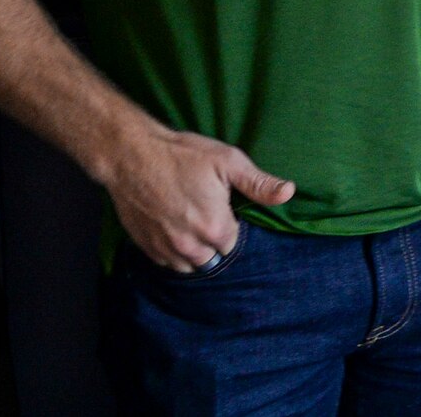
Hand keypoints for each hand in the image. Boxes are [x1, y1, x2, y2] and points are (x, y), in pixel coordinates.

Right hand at [104, 125, 294, 272]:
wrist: (131, 155)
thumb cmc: (182, 154)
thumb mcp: (227, 161)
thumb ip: (259, 183)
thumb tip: (289, 192)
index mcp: (215, 227)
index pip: (232, 242)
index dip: (229, 224)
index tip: (221, 207)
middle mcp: (190, 246)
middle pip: (212, 257)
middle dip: (212, 240)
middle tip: (204, 212)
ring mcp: (165, 248)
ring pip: (189, 265)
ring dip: (193, 250)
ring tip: (189, 222)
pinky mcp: (145, 246)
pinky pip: (166, 262)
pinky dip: (172, 251)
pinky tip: (172, 227)